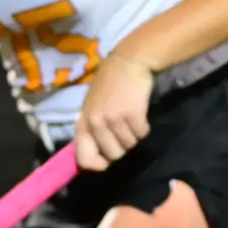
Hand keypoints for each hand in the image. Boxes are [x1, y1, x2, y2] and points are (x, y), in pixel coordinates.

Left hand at [73, 51, 155, 170]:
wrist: (128, 62)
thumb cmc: (109, 85)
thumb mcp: (92, 107)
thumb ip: (92, 129)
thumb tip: (97, 155)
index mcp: (83, 123)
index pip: (84, 158)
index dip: (98, 165)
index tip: (108, 160)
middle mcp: (96, 123)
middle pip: (114, 155)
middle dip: (123, 148)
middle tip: (125, 132)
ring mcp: (114, 118)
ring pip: (130, 145)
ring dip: (135, 136)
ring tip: (132, 120)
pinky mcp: (132, 114)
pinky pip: (142, 134)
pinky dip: (145, 128)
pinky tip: (141, 116)